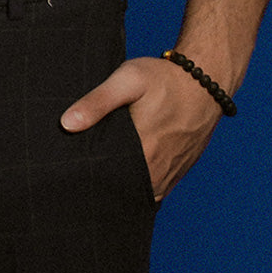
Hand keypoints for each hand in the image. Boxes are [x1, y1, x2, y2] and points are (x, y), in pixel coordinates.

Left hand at [60, 56, 221, 200]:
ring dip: (121, 189)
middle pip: (122, 190)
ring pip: (138, 193)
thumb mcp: (128, 80)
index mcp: (143, 151)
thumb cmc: (164, 79)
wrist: (204, 82)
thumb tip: (67, 124)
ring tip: (100, 179)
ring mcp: (169, 174)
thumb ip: (97, 102)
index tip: (73, 175)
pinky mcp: (177, 172)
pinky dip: (138, 188)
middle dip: (103, 187)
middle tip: (81, 177)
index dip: (90, 181)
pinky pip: (154, 191)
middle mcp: (158, 170)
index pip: (108, 180)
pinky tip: (123, 178)